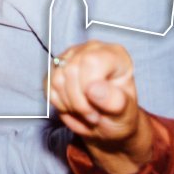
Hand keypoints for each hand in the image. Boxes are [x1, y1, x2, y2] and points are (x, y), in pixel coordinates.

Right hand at [49, 41, 153, 173]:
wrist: (109, 123)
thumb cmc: (120, 115)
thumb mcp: (125, 114)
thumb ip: (114, 102)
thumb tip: (94, 89)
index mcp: (115, 55)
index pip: (91, 61)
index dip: (89, 89)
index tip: (98, 112)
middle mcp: (92, 49)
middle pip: (71, 71)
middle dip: (78, 103)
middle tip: (92, 116)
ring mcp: (72, 56)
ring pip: (56, 79)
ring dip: (68, 104)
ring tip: (84, 112)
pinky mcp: (56, 67)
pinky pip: (47, 85)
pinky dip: (58, 103)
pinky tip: (73, 107)